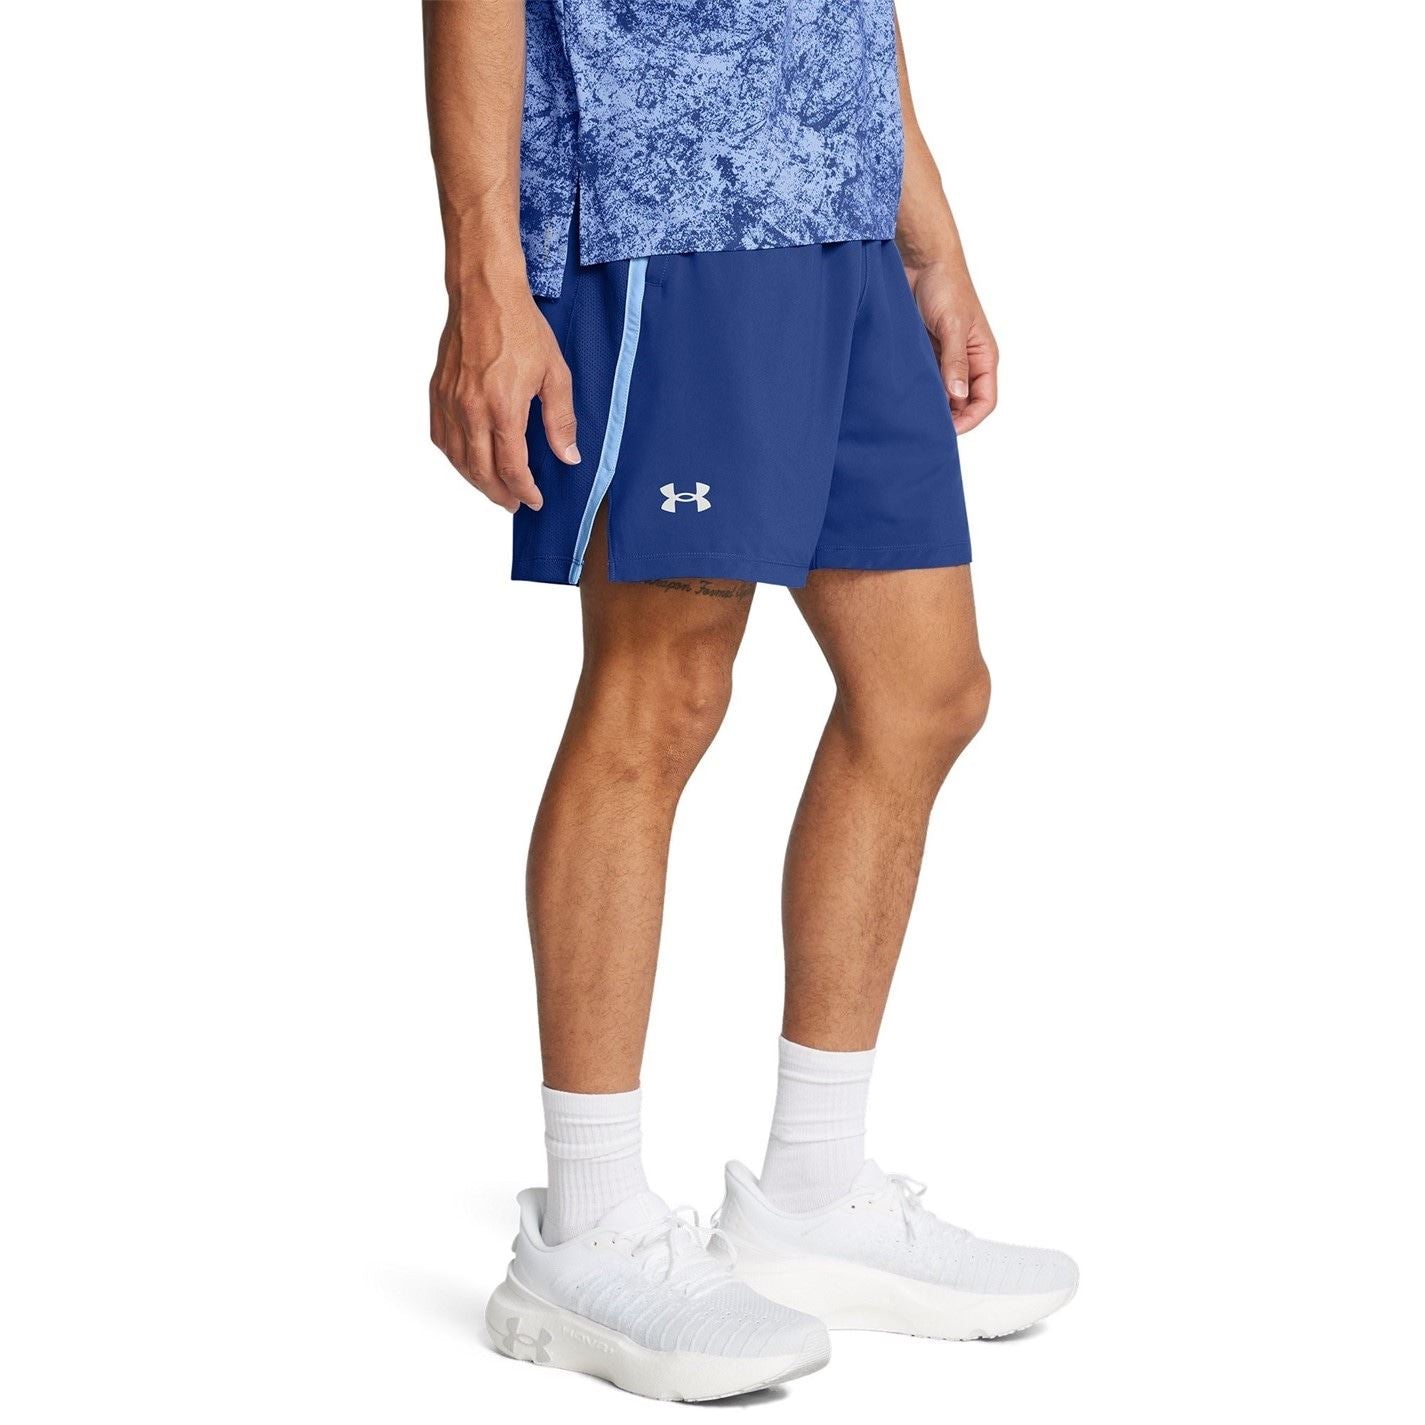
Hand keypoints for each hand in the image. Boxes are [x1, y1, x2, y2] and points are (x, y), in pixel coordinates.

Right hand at [429, 270, 579, 510]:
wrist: (484, 293)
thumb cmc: (521, 328)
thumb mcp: (555, 374)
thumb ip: (561, 420)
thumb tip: (568, 457)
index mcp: (504, 408)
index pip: (512, 469)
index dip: (524, 491)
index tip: (534, 501)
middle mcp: (472, 410)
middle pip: (481, 472)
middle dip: (499, 494)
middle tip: (514, 503)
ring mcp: (450, 402)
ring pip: (458, 459)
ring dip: (475, 480)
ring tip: (494, 488)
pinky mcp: (438, 392)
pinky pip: (441, 437)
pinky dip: (454, 457)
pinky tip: (466, 460)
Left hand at [907, 261, 998, 435]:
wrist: (921, 261)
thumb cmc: (946, 286)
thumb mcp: (952, 326)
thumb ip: (954, 362)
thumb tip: (957, 396)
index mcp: (984, 356)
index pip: (985, 400)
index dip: (970, 419)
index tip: (948, 430)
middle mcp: (967, 362)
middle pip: (963, 403)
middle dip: (949, 418)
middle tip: (925, 428)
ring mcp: (945, 359)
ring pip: (943, 395)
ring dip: (931, 405)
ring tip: (913, 416)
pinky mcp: (925, 354)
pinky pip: (925, 380)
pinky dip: (918, 391)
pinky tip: (904, 398)